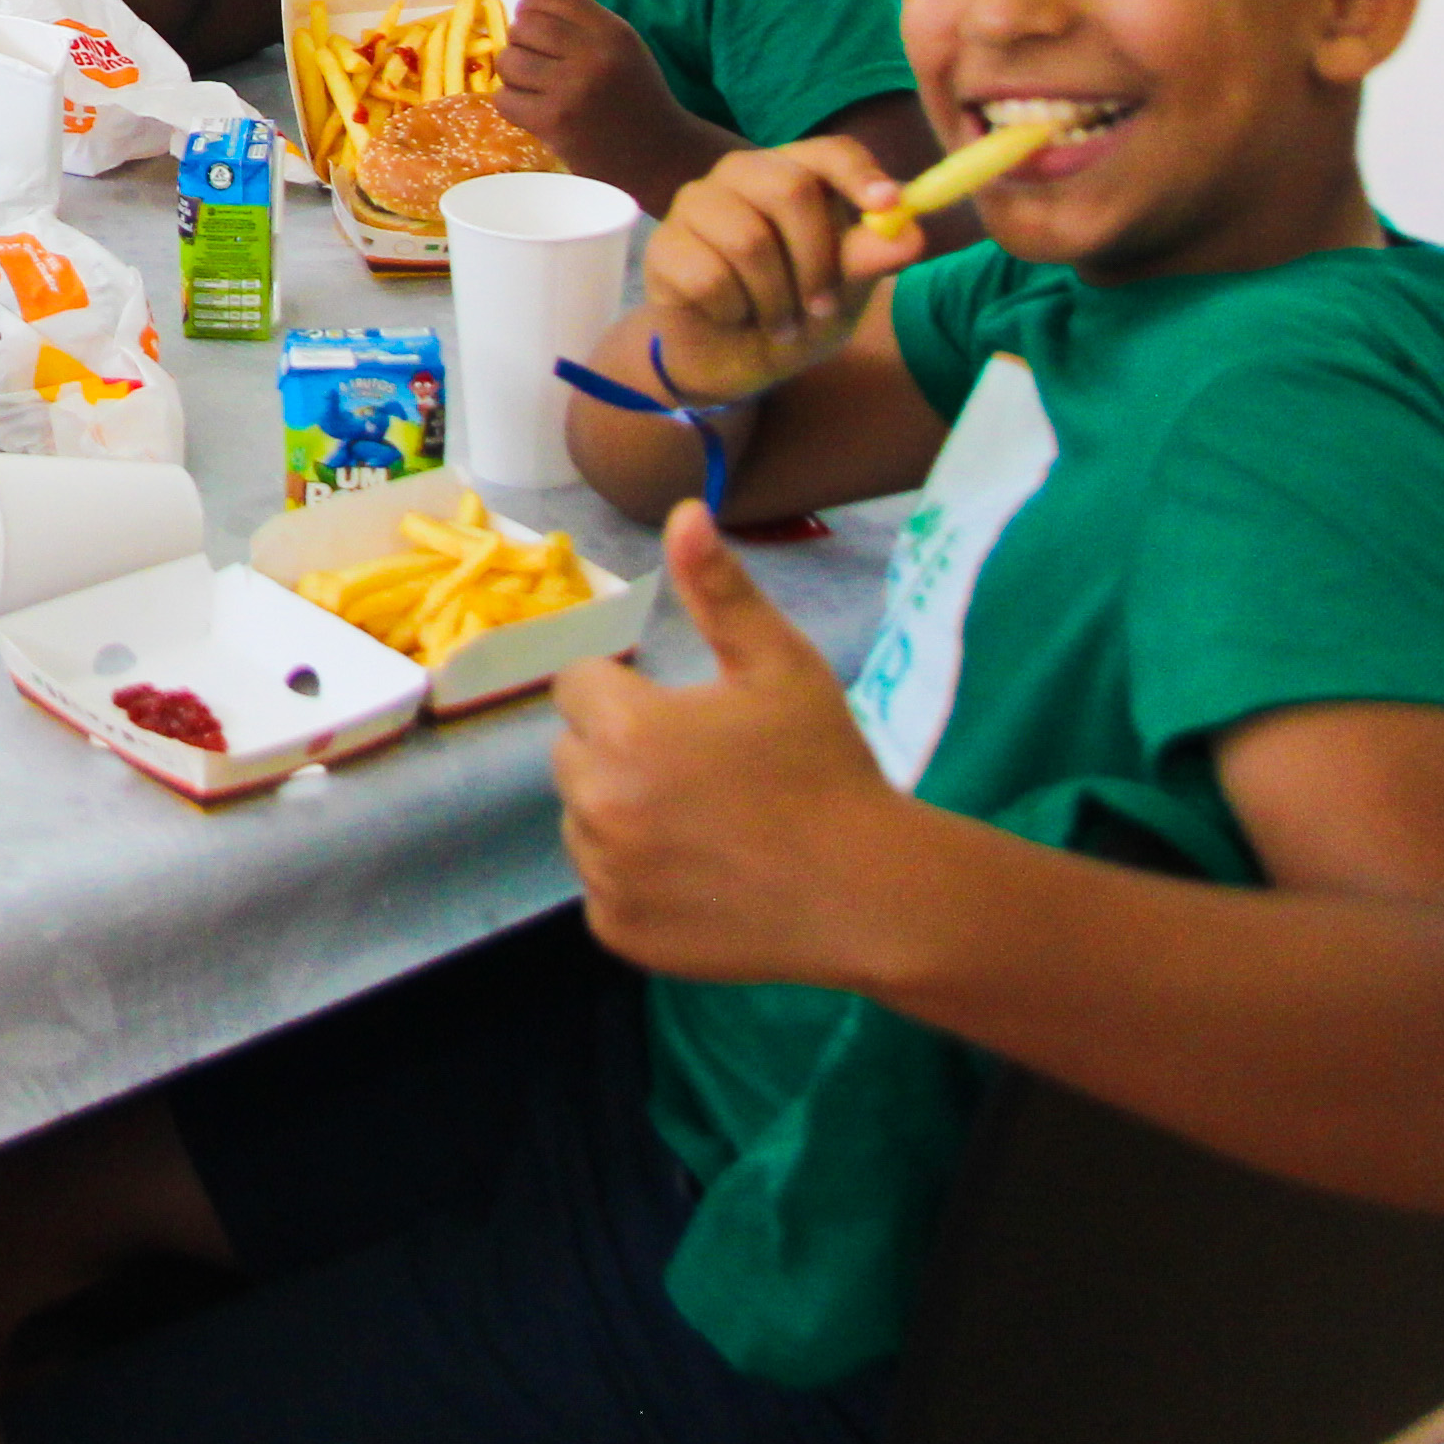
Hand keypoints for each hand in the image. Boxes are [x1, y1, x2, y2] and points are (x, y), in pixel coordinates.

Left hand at [492, 0, 694, 204]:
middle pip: (524, 27)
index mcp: (612, 31)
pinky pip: (505, 99)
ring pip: (508, 61)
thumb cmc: (638, 98)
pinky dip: (511, 103)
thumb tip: (527, 7)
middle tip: (534, 60)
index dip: (531, 7)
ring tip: (532, 85)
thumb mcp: (624, 48)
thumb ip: (583, 26)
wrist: (660, 156)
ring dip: (513, 74)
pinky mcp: (552, 121)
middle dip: (520, 42)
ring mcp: (570, 88)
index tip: (533, 24)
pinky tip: (531, 109)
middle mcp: (592, 54)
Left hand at [551, 504, 922, 987]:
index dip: (630, 693)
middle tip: (701, 771)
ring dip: (623, 815)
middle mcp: (598, 805)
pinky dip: (636, 881)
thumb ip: (719, 589)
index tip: (686, 716)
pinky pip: (602, 888)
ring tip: (705, 824)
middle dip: (619, 751)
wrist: (869, 892)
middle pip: (574, 754)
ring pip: (584, 822)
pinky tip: (701, 875)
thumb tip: (684, 511)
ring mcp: (605, 876)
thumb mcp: (779, 664)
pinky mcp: (617, 932)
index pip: (579, 686)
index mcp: (625, 730)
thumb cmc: (825, 767)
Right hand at [637, 135, 916, 402]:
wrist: (729, 361)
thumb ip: (869, 261)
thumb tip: (913, 235)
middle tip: (822, 307)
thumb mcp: (844, 295)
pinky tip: (731, 316)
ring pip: (749, 239)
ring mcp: (696, 204)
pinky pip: (709, 276)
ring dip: (775, 299)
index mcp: (794, 173)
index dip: (860, 175)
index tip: (889, 204)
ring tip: (777, 321)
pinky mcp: (663, 246)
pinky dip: (733, 312)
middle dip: (816, 261)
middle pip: (790, 188)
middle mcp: (742, 175)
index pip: (831, 151)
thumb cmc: (794, 314)